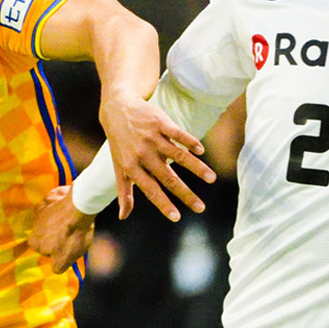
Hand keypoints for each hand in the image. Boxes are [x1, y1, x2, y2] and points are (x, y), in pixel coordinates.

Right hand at [28, 185, 94, 273]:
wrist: (79, 207)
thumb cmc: (72, 236)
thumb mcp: (65, 260)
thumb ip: (57, 267)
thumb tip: (55, 267)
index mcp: (34, 241)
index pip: (45, 251)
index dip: (58, 250)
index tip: (68, 246)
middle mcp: (33, 225)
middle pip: (47, 234)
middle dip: (57, 234)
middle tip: (72, 234)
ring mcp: (41, 208)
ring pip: (51, 219)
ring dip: (60, 220)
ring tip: (75, 221)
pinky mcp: (50, 196)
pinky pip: (56, 204)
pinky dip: (63, 206)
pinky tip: (74, 208)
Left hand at [101, 93, 215, 220]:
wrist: (117, 109)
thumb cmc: (120, 143)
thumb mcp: (119, 167)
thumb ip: (124, 192)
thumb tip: (123, 217)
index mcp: (132, 167)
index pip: (150, 189)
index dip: (163, 204)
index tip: (176, 217)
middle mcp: (142, 153)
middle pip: (168, 177)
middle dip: (186, 194)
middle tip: (201, 208)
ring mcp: (152, 137)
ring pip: (178, 155)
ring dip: (196, 168)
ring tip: (211, 179)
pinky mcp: (160, 122)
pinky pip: (178, 134)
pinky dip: (190, 142)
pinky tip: (201, 151)